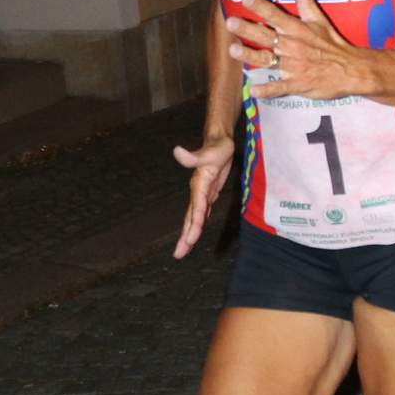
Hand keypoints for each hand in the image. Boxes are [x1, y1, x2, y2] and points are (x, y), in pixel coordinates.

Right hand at [172, 133, 234, 256]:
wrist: (218, 140)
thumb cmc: (217, 146)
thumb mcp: (211, 151)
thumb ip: (195, 155)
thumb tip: (177, 151)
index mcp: (198, 185)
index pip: (196, 209)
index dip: (193, 225)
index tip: (189, 240)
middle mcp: (198, 192)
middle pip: (190, 218)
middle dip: (185, 236)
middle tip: (178, 254)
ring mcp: (202, 193)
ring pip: (194, 218)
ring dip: (189, 233)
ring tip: (183, 249)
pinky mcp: (208, 192)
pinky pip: (201, 212)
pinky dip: (198, 224)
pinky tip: (195, 232)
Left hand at [225, 0, 361, 101]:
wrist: (351, 70)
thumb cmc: (332, 44)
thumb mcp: (319, 20)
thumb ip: (306, 0)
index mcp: (297, 30)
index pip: (276, 15)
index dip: (260, 6)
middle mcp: (292, 46)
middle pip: (266, 36)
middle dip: (248, 29)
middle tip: (230, 22)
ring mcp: (293, 66)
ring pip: (267, 60)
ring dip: (250, 55)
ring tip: (233, 50)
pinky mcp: (297, 84)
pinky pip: (279, 88)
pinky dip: (267, 90)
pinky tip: (252, 91)